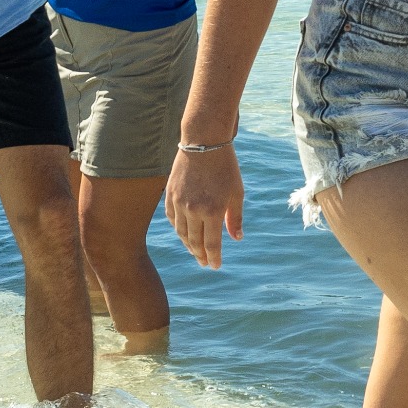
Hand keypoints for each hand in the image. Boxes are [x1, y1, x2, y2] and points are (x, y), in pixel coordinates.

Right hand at [163, 142, 244, 269]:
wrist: (203, 142)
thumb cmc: (225, 166)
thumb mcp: (237, 192)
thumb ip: (235, 218)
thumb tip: (236, 239)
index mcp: (212, 211)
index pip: (211, 244)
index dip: (214, 258)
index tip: (216, 266)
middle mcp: (193, 210)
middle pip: (194, 242)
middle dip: (201, 255)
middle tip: (205, 263)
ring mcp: (179, 202)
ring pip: (181, 233)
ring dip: (189, 245)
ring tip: (196, 251)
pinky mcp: (170, 194)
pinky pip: (172, 219)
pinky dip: (178, 229)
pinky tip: (184, 233)